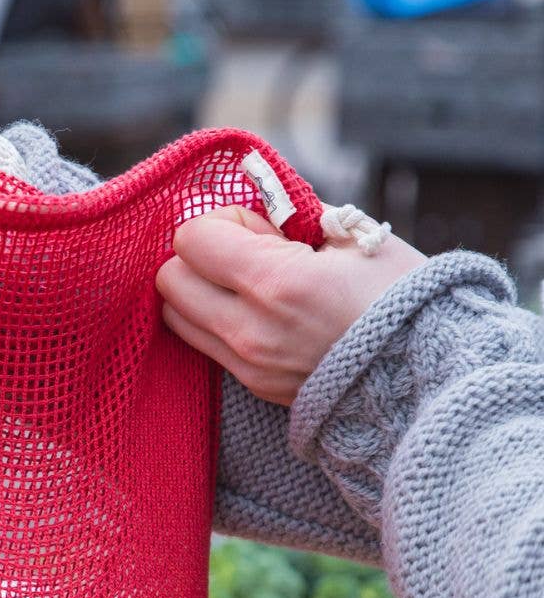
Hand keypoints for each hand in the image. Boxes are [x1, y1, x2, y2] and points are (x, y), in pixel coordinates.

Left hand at [155, 207, 425, 405]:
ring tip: (249, 286)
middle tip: (248, 255)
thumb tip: (251, 212)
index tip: (258, 228)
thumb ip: (291, 219)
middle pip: (170, 280)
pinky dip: (214, 321)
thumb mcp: (353, 238)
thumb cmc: (400, 297)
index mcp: (275, 283)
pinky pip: (204, 345)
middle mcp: (249, 330)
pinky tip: (257, 313)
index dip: (220, 222)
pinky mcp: (253, 385)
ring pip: (176, 317)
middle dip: (199, 256)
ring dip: (199, 292)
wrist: (427, 376)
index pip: (191, 240)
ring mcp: (247, 364)